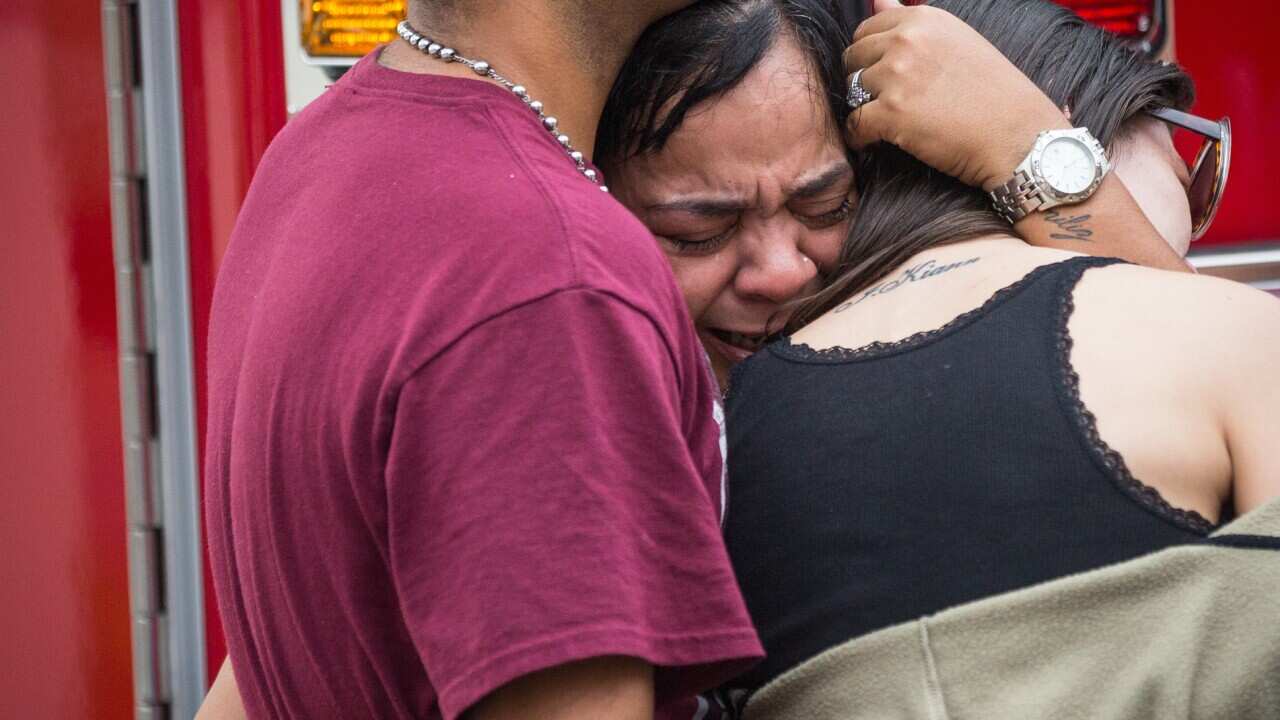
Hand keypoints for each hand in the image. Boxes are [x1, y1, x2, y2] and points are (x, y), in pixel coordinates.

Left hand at [844, 0, 1069, 190]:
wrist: (1018, 137)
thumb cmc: (994, 92)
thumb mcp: (956, 41)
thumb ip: (911, 22)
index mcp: (924, 19)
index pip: (867, 30)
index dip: (871, 56)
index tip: (886, 76)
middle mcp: (907, 40)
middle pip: (854, 58)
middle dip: (864, 80)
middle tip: (887, 101)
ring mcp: (897, 76)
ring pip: (852, 91)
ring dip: (865, 108)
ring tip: (891, 122)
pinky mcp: (892, 113)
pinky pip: (853, 125)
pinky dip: (859, 137)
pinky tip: (874, 142)